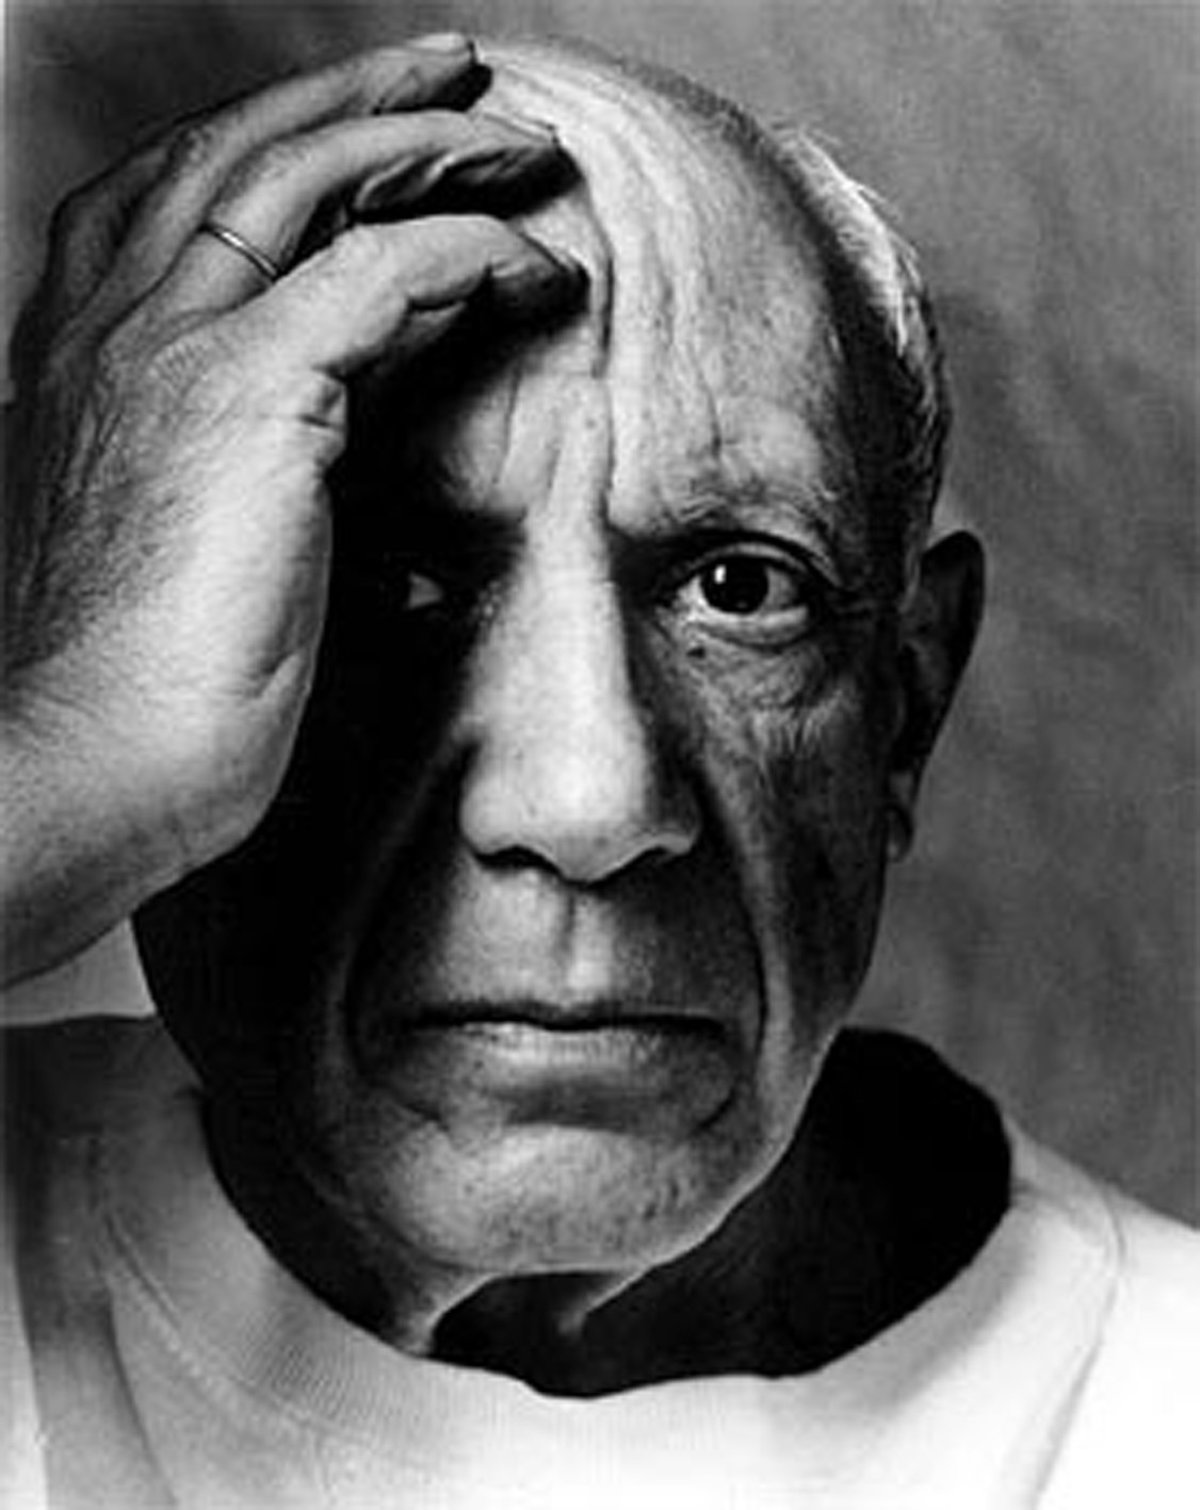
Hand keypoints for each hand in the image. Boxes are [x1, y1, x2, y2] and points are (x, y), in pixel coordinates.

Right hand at [1, 37, 580, 983]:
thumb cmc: (159, 684)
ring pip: (302, 179)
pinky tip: (534, 263)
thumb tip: (392, 451)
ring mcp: (165, 347)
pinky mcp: (242, 394)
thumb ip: (283, 463)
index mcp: (87, 357)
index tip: (370, 136)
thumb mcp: (216, 545)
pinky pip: (378, 272)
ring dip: (422, 140)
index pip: (180, 204)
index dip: (278, 149)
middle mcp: (109, 325)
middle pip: (235, 154)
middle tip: (455, 71)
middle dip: (354, 99)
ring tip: (517, 138)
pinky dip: (465, 251)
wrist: (101, 761)